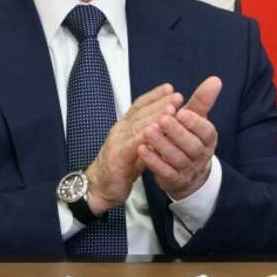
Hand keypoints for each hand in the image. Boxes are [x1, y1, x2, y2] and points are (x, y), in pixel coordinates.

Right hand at [86, 83, 182, 214]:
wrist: (99, 189)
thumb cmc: (119, 169)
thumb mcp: (136, 149)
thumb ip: (148, 138)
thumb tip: (166, 127)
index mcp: (124, 127)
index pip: (139, 106)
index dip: (154, 96)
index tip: (170, 88)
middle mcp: (120, 130)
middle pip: (140, 112)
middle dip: (159, 102)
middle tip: (177, 95)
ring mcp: (117, 142)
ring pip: (138, 125)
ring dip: (155, 116)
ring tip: (172, 109)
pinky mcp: (117, 157)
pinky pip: (132, 144)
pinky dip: (145, 136)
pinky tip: (158, 131)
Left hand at [138, 76, 221, 199]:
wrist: (187, 171)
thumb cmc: (189, 137)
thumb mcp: (196, 119)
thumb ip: (202, 100)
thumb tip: (215, 79)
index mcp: (208, 139)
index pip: (206, 131)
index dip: (194, 122)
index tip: (181, 111)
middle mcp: (200, 156)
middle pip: (191, 146)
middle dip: (176, 132)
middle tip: (162, 119)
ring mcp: (187, 170)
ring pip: (176, 159)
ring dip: (161, 145)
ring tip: (147, 131)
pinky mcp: (173, 180)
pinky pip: (164, 172)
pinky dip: (153, 161)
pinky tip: (141, 148)